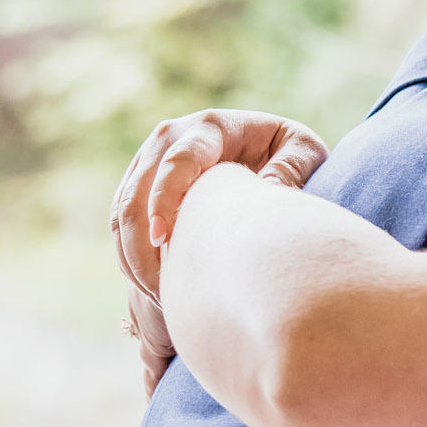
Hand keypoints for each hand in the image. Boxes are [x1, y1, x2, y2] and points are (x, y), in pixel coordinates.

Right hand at [112, 109, 326, 394]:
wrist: (269, 147)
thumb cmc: (291, 152)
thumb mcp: (305, 151)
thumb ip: (291, 167)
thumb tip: (265, 190)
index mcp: (211, 127)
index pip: (178, 162)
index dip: (165, 200)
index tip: (163, 239)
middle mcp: (171, 137)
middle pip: (136, 193)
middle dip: (141, 245)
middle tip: (162, 292)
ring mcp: (150, 160)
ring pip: (122, 212)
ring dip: (132, 258)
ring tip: (161, 299)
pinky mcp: (141, 184)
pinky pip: (121, 223)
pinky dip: (130, 257)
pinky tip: (153, 289)